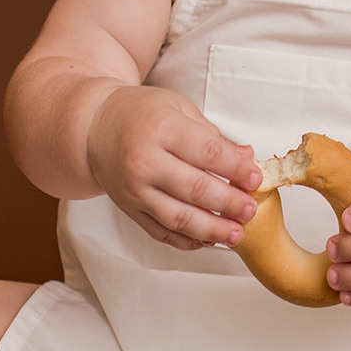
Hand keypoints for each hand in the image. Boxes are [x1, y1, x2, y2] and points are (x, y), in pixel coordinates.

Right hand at [85, 85, 258, 249]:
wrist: (94, 127)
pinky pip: (160, 231)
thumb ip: (213, 136)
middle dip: (229, 203)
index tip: (256, 178)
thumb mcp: (179, 109)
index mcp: (161, 129)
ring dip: (212, 229)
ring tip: (236, 234)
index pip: (208, 153)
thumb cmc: (142, 113)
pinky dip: (186, 240)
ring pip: (178, 217)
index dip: (237, 169)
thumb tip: (247, 159)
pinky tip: (207, 240)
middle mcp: (144, 161)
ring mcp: (134, 189)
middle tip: (250, 210)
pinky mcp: (129, 209)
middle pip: (196, 189)